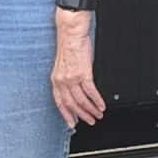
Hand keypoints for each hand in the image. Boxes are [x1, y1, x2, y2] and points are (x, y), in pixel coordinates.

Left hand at [51, 10, 103, 128]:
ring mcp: (72, 78)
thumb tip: (74, 91)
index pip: (59, 102)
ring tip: (98, 115)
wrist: (71, 34)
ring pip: (81, 100)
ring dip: (91, 110)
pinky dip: (97, 101)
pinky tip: (102, 105)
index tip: (72, 123)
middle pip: (71, 104)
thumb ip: (66, 80)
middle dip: (81, 115)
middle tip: (90, 121)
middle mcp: (61, 80)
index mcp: (55, 79)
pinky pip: (91, 92)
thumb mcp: (63, 66)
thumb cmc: (69, 47)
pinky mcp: (83, 73)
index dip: (65, 114)